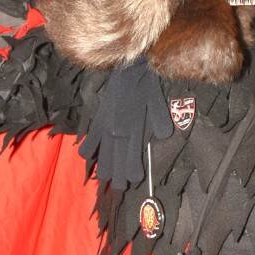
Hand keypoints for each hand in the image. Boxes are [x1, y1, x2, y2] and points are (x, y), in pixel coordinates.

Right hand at [79, 58, 172, 190]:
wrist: (127, 67)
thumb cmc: (145, 84)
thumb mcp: (157, 101)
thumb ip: (160, 119)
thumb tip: (166, 136)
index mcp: (133, 127)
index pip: (132, 156)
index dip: (132, 170)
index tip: (134, 180)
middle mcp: (117, 130)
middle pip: (116, 160)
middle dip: (118, 176)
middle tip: (120, 188)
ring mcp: (105, 126)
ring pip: (102, 154)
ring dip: (104, 168)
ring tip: (105, 179)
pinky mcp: (97, 120)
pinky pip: (89, 139)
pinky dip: (88, 150)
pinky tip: (90, 158)